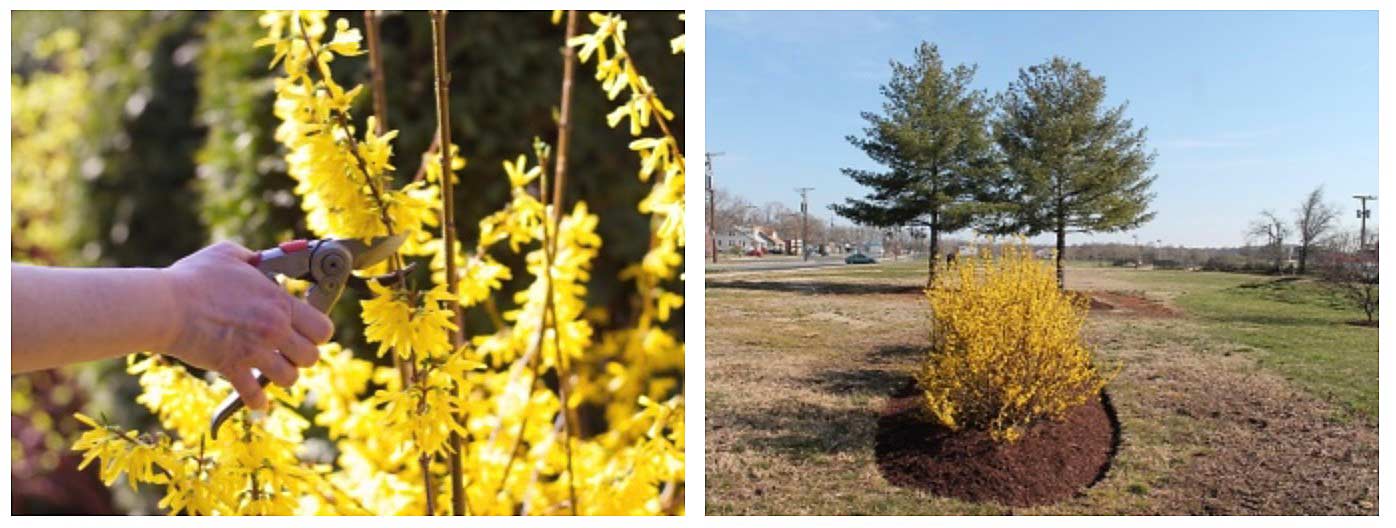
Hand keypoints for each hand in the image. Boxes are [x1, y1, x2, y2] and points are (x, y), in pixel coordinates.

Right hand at [159, 241, 333, 410]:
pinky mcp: (232, 367)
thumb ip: (252, 259)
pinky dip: (257, 401)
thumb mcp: (228, 255)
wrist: (165, 305)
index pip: (323, 328)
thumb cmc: (194, 278)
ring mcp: (254, 351)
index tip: (306, 331)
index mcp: (279, 302)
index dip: (318, 332)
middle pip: (311, 356)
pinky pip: (254, 395)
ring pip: (290, 378)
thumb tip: (259, 260)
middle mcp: (273, 329)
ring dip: (282, 376)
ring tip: (272, 370)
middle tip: (289, 351)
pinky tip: (257, 400)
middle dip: (302, 356)